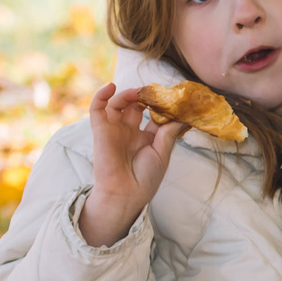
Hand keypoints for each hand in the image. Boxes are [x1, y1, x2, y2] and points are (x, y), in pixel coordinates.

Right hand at [79, 82, 184, 248]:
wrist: (125, 194)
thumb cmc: (145, 178)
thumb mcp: (162, 152)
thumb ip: (169, 132)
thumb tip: (185, 115)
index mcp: (145, 138)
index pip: (153, 114)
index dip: (161, 104)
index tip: (174, 97)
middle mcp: (129, 131)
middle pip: (136, 105)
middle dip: (146, 96)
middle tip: (157, 92)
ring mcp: (114, 129)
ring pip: (118, 103)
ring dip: (128, 94)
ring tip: (140, 92)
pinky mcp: (100, 130)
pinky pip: (97, 109)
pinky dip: (101, 95)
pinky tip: (111, 86)